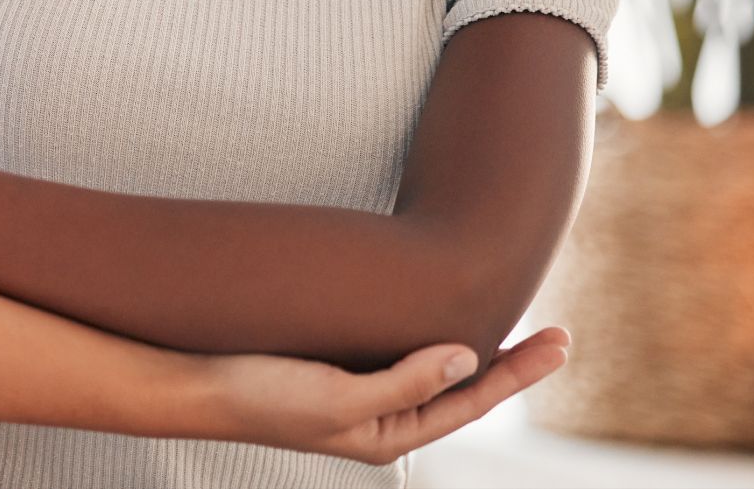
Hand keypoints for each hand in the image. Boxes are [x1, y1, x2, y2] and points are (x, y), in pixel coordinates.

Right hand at [206, 327, 570, 462]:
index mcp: (386, 434)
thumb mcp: (338, 397)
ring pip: (433, 372)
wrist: (192, 384)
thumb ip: (405, 381)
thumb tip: (467, 359)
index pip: (470, 402)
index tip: (559, 343)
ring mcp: (358, 392)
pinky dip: (430, 337)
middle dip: (511, 364)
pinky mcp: (335, 366)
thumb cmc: (260, 395)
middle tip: (560, 336)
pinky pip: (399, 353)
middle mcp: (380, 417)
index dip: (518, 372)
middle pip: (461, 389)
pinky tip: (440, 318)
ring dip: (474, 349)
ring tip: (514, 325)